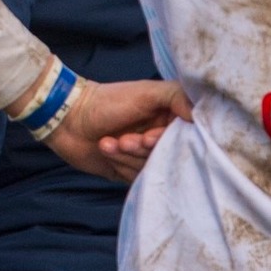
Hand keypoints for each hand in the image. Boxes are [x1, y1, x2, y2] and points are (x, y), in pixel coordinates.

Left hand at [44, 79, 192, 182]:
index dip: (166, 140)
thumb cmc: (107, 101)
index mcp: (170, 117)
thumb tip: (201, 116)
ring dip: (126, 156)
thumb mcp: (146, 91)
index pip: (187, 137)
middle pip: (169, 156)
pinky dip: (119, 163)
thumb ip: (177, 97)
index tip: (149, 136)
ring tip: (109, 140)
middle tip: (125, 138)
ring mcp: (145, 155)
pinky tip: (105, 147)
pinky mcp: (129, 171)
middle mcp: (161, 137)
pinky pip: (136, 179)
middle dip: (143, 149)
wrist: (68, 118)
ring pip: (151, 169)